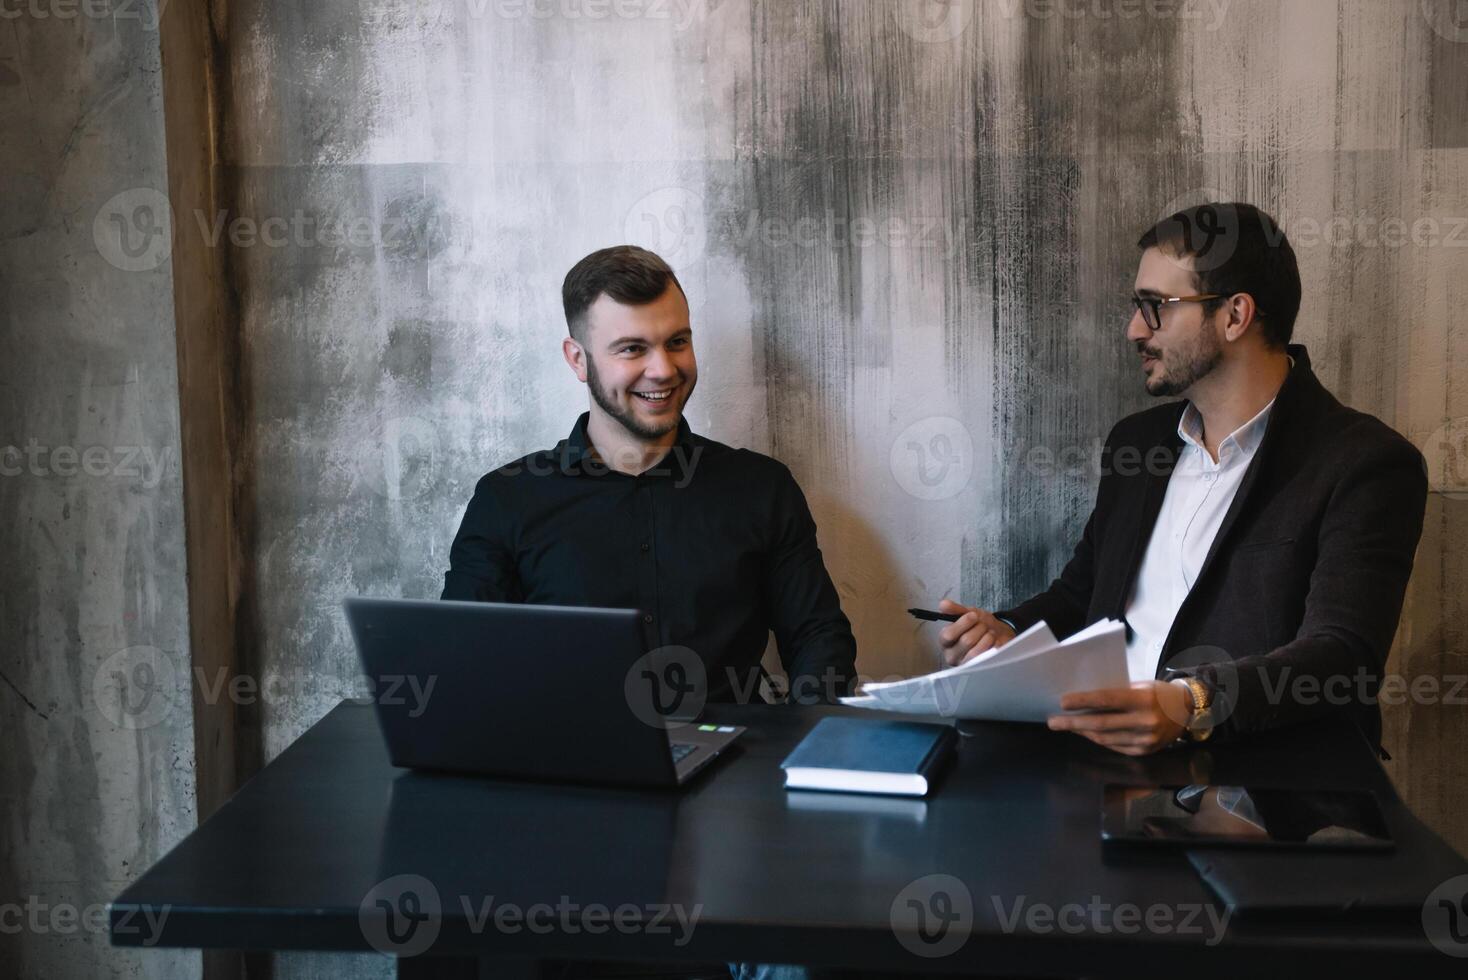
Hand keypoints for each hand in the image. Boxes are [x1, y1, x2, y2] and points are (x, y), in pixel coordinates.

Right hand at [936, 599, 1016, 665]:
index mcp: (945, 641)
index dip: (963, 623)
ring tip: (989, 633)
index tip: (973, 615)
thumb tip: (943, 604)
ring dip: (987, 637)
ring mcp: (965, 665)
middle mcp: (951, 655)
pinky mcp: (979, 669)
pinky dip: (994, 646)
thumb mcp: (968, 613)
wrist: (998, 634)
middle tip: (983, 625)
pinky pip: (988, 657)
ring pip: (977, 651)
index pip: (948, 635)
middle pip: (966, 641)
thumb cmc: (979, 625)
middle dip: (979, 628)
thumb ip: (955, 609)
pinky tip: (994, 642)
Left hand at [1046, 680, 1192, 755]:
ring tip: (1066, 725)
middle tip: (1053, 721)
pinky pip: (1114, 747)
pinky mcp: (1144, 751)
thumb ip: (1116, 693)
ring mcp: (1146, 740)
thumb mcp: (1140, 685)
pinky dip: (1098, 739)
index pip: (1107, 700)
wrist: (1187, 711)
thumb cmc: (1158, 693)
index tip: (1062, 702)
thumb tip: (1083, 699)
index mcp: (1143, 699)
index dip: (1083, 702)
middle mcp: (1145, 721)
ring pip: (1105, 738)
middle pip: (1101, 724)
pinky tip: (1086, 733)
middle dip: (1073, 723)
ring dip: (1082, 732)